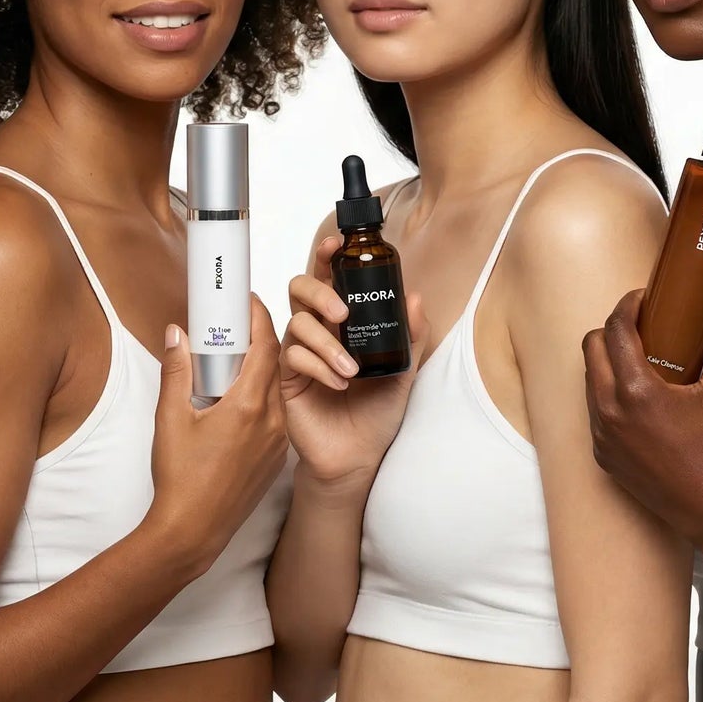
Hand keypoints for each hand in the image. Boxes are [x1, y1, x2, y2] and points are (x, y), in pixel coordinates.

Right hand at [147, 293, 288, 573]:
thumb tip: (177, 333)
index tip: (247, 301)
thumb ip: (176, 370)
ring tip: (233, 359)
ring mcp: (278, 442)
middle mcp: (272, 421)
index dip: (259, 318)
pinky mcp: (276, 459)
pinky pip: (276, 415)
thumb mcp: (170, 417)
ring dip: (261, 370)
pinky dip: (262, 397)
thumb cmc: (180, 477)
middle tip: (234, 326)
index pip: (267, 346)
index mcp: (250, 405)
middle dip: (258, 340)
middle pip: (274, 365)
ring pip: (277, 391)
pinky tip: (237, 398)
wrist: (192, 532)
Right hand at [279, 235, 429, 487]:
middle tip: (342, 313)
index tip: (335, 244)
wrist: (357, 457)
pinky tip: (339, 385)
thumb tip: (415, 297)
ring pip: (298, 323)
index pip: (328, 277)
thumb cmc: (375, 412)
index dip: (326, 256)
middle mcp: (317, 329)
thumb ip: (411, 336)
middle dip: (320, 292)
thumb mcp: (403, 371)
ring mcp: (299, 352)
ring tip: (351, 369)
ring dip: (327, 343)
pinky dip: (320, 367)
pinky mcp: (287, 377)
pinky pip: (294, 357)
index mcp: (342, 321)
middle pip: (300, 288)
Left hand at [582, 287, 702, 548]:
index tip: (643, 299)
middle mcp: (609, 410)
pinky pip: (593, 411)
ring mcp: (601, 434)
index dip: (627, 305)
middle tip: (641, 328)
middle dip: (612, 331)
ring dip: (607, 363)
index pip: (615, 329)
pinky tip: (635, 398)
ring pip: (588, 379)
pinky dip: (608, 396)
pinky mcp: (601, 454)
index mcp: (635, 390)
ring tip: (638, 360)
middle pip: (591, 347)